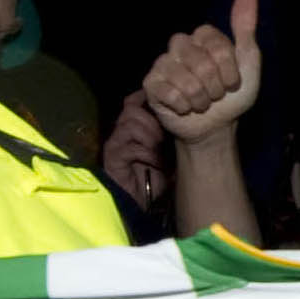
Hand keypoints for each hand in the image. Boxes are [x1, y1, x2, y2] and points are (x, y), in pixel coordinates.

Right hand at [101, 89, 168, 208]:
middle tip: (164, 135)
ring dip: (150, 135)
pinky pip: (129, 148)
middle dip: (152, 119)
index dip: (150, 99)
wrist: (141, 199)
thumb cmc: (154, 173)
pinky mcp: (112, 158)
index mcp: (132, 124)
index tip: (168, 109)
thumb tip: (187, 115)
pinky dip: (147, 153)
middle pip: (132, 108)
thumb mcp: (167, 150)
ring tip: (160, 148)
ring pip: (130, 124)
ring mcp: (115, 143)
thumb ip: (169, 132)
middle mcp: (121, 129)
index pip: (134, 99)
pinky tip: (156, 162)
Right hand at [145, 0, 265, 146]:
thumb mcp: (248, 63)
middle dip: (215, 87)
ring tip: (201, 103)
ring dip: (201, 100)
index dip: (229, 69)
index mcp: (202, 36)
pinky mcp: (151, 83)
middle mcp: (180, 45)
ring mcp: (163, 63)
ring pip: (186, 80)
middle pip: (201, 62)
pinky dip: (184, 106)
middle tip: (215, 95)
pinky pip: (169, 93)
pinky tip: (184, 107)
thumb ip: (246, 28)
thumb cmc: (232, 95)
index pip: (217, 45)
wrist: (215, 127)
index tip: (232, 83)